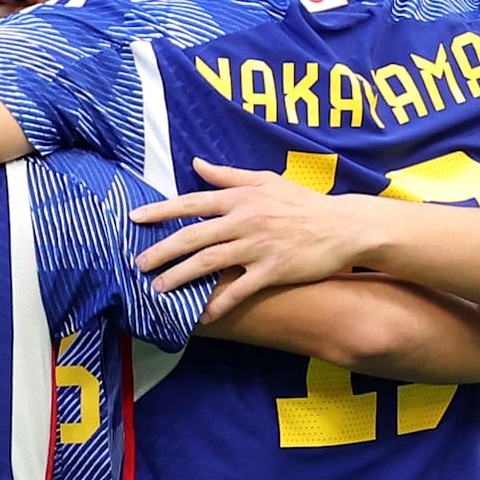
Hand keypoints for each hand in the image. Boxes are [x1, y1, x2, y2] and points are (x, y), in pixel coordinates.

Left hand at [131, 159, 365, 320]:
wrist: (344, 226)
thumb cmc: (303, 203)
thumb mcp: (266, 180)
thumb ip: (228, 175)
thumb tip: (196, 164)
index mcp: (241, 197)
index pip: (192, 203)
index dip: (161, 211)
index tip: (135, 219)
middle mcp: (245, 220)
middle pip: (193, 236)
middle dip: (161, 251)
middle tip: (138, 264)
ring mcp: (259, 247)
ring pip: (210, 263)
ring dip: (180, 277)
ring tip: (158, 289)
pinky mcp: (274, 271)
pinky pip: (240, 290)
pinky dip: (219, 304)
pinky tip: (201, 315)